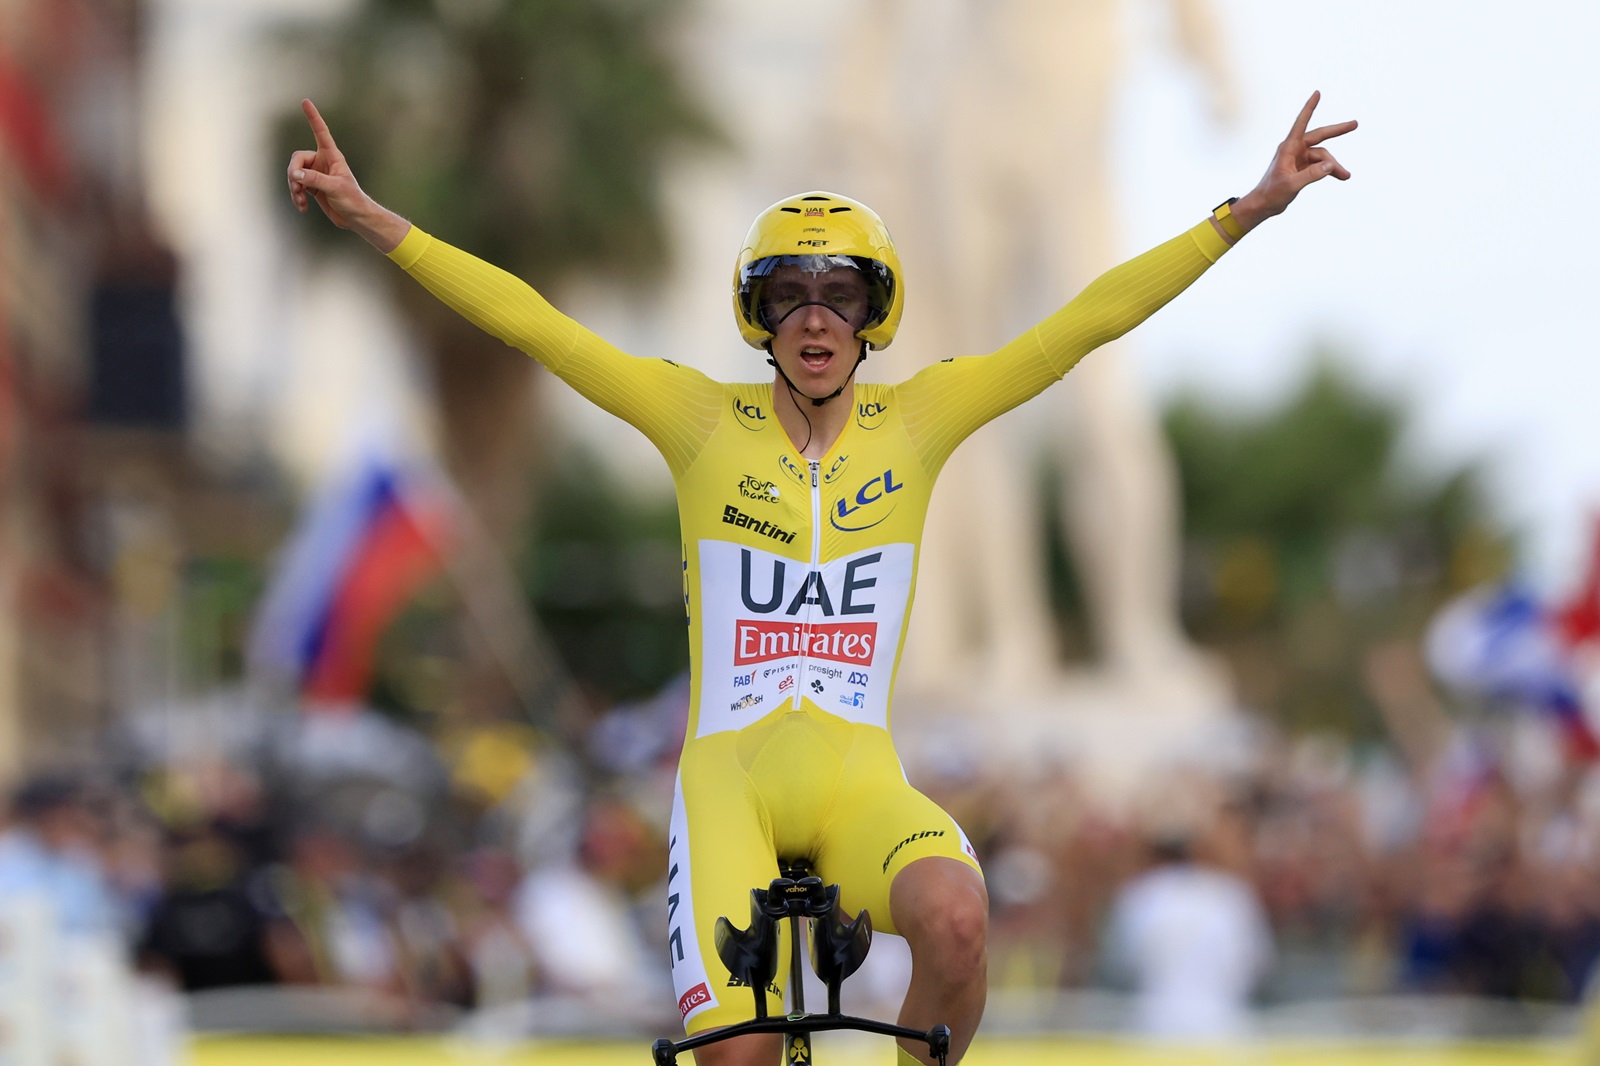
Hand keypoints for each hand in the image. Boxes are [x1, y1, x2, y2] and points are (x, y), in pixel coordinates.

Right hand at [287, 99, 408, 252]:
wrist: (355, 218)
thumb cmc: (352, 200)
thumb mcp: (335, 188)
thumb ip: (314, 179)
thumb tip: (295, 174)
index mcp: (332, 156)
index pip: (320, 132)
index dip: (313, 117)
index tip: (305, 102)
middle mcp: (322, 162)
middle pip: (297, 159)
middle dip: (294, 173)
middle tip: (297, 186)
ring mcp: (316, 174)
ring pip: (294, 174)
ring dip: (294, 188)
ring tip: (300, 201)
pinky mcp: (312, 186)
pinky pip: (296, 186)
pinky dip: (296, 196)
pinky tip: (302, 207)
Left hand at [1230, 92, 1356, 233]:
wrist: (1263, 205)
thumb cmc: (1272, 193)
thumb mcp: (1292, 185)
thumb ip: (1311, 175)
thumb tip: (1330, 165)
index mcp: (1288, 148)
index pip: (1301, 123)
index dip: (1309, 107)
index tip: (1317, 93)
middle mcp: (1294, 149)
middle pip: (1319, 136)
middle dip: (1337, 131)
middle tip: (1355, 124)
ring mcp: (1299, 158)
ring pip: (1322, 157)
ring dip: (1334, 166)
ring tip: (1346, 177)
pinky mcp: (1302, 167)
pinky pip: (1320, 165)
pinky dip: (1329, 171)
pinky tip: (1340, 176)